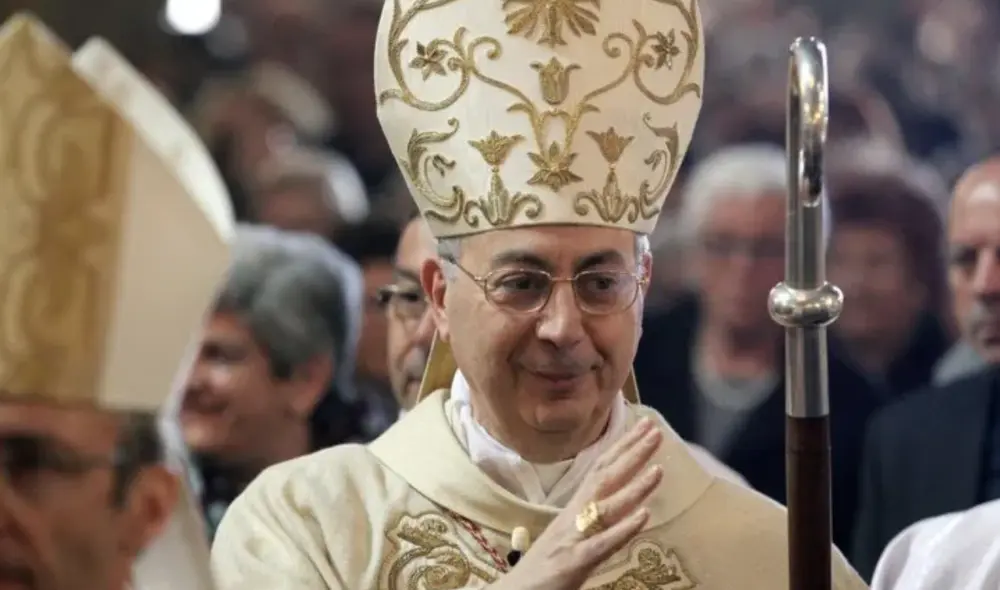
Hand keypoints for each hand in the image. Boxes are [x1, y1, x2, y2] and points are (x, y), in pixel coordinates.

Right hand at [494, 417, 663, 589]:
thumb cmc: (544, 567)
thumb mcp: (570, 535)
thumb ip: (591, 518)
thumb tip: (616, 502)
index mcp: (574, 509)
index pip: (600, 470)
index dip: (622, 447)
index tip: (643, 426)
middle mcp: (573, 517)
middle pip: (604, 479)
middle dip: (631, 454)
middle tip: (654, 431)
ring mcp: (573, 538)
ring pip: (606, 507)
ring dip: (634, 488)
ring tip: (659, 470)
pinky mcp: (574, 563)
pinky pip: (601, 543)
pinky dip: (622, 529)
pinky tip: (643, 516)